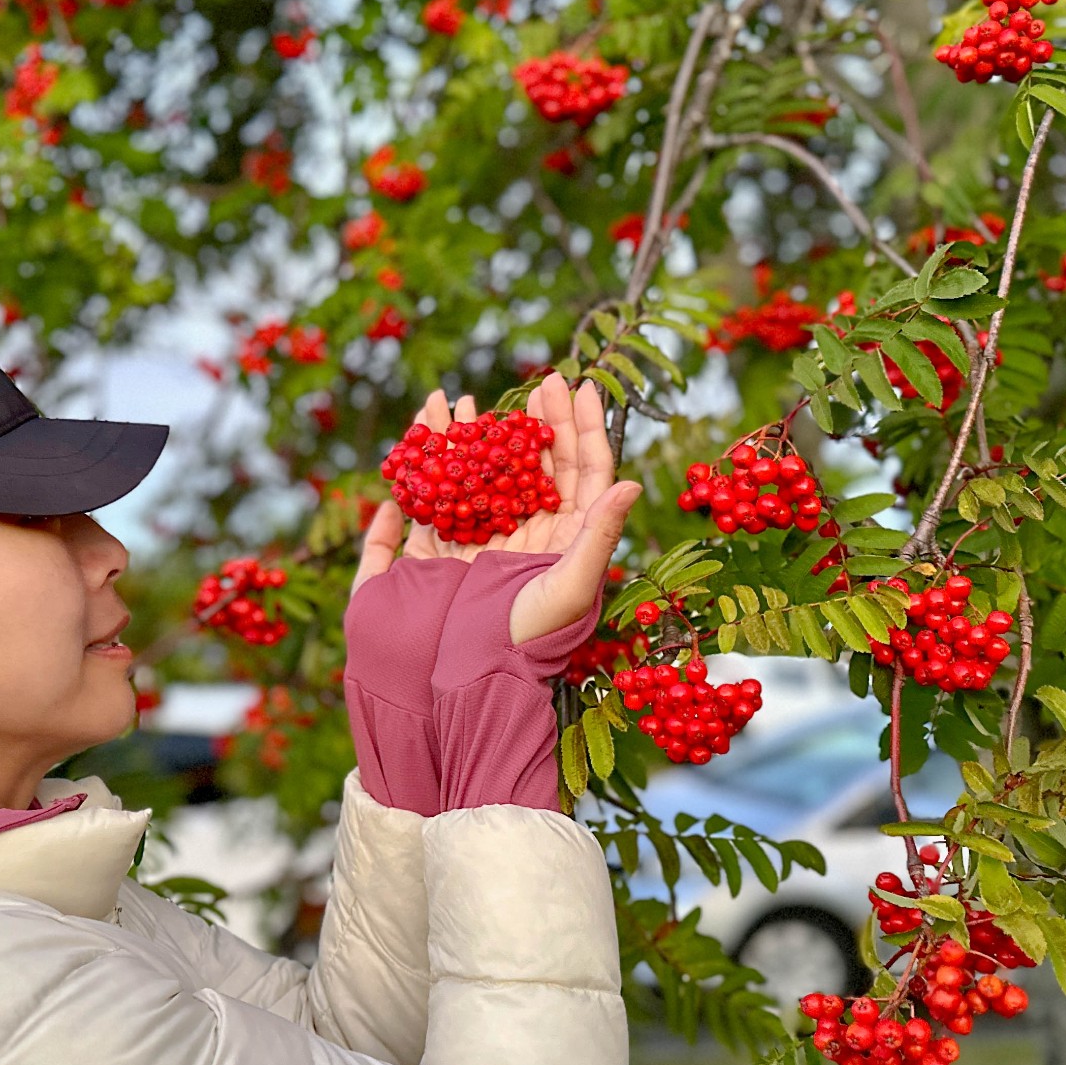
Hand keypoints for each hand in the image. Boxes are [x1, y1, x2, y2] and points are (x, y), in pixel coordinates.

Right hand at [354, 372, 640, 643]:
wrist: (469, 680)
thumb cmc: (528, 641)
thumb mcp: (571, 588)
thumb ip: (599, 535)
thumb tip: (631, 482)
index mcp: (568, 539)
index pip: (585, 472)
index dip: (585, 428)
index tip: (581, 388)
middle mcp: (532, 535)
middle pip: (541, 464)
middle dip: (539, 421)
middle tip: (539, 383)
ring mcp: (488, 539)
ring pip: (491, 473)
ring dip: (485, 435)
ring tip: (476, 398)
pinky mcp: (445, 549)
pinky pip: (444, 496)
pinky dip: (438, 464)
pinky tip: (434, 437)